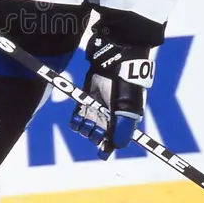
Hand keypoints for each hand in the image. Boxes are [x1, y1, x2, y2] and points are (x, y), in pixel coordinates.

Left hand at [70, 24, 153, 159]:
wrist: (116, 52)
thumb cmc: (126, 77)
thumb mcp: (127, 102)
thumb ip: (123, 123)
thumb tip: (118, 146)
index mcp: (125, 118)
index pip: (116, 140)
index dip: (108, 146)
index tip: (101, 150)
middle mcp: (112, 114)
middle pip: (100, 134)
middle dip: (95, 135)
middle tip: (93, 129)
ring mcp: (99, 106)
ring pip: (88, 126)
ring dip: (84, 128)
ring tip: (83, 124)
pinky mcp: (88, 97)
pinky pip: (80, 114)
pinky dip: (77, 119)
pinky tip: (76, 119)